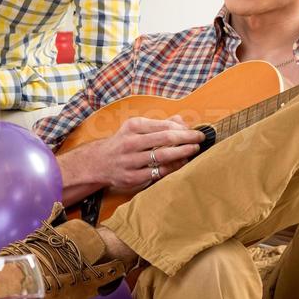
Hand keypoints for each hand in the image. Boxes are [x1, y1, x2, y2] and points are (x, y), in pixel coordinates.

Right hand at [72, 116, 204, 189]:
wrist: (98, 162)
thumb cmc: (123, 142)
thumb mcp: (136, 128)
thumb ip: (159, 124)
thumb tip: (182, 121)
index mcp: (132, 127)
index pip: (164, 126)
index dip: (183, 129)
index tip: (195, 131)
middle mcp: (130, 143)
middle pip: (165, 139)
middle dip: (187, 139)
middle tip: (200, 140)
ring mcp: (130, 161)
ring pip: (163, 157)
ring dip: (182, 153)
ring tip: (193, 151)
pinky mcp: (132, 177)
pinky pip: (158, 172)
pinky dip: (172, 168)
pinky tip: (181, 164)